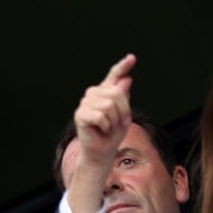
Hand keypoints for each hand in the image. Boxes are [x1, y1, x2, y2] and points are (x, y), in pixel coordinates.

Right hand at [74, 53, 135, 168]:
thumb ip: (124, 97)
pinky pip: (100, 116)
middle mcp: (93, 94)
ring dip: (114, 121)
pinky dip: (105, 126)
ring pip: (109, 105)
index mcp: (104, 93)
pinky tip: (101, 130)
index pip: (114, 76)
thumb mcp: (124, 115)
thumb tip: (126, 79)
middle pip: (116, 92)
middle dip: (122, 111)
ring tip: (108, 128)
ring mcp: (85, 104)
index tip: (132, 58)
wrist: (101, 153)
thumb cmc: (112, 135)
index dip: (122, 67)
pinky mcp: (80, 115)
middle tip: (117, 124)